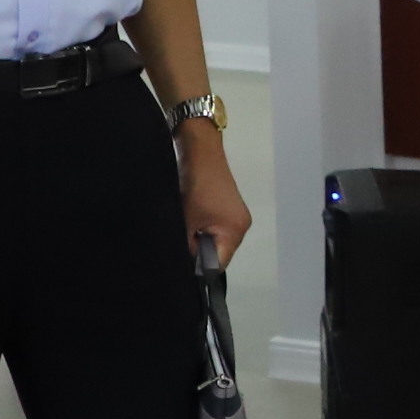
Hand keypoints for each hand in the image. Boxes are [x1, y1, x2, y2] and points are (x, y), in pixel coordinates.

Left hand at [178, 118, 252, 268]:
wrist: (200, 149)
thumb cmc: (195, 183)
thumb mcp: (185, 220)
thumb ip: (186, 246)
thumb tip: (183, 261)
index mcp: (234, 232)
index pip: (218, 265)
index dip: (199, 268)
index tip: (181, 265)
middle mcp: (240, 226)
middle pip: (218, 253)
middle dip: (198, 251)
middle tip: (179, 242)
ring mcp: (235, 216)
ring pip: (214, 240)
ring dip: (198, 238)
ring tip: (184, 227)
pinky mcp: (227, 207)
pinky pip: (214, 227)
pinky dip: (201, 227)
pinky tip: (190, 219)